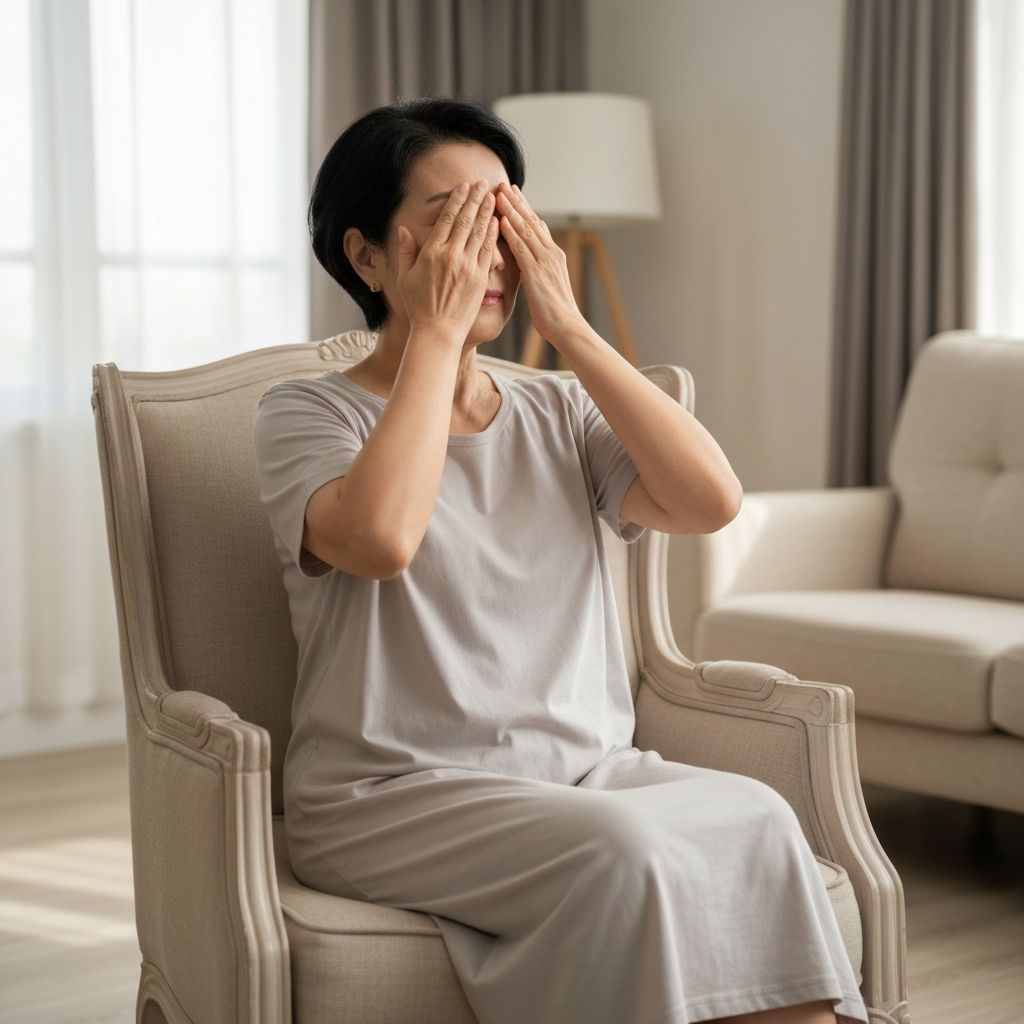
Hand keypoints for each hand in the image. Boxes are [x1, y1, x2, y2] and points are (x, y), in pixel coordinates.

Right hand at [395, 179, 498, 338]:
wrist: (438, 332)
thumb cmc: (419, 307)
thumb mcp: (405, 278)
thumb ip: (405, 251)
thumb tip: (403, 229)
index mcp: (431, 253)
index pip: (446, 219)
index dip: (457, 200)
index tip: (464, 187)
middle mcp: (450, 255)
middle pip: (465, 220)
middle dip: (475, 199)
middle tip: (483, 183)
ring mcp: (466, 266)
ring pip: (478, 231)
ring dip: (486, 210)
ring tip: (493, 195)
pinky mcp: (480, 278)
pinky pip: (488, 250)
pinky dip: (493, 233)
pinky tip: (497, 220)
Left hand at [495, 183, 584, 340]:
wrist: (567, 327)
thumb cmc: (555, 314)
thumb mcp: (546, 286)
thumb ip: (539, 271)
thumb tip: (530, 265)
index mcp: (553, 256)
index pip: (536, 226)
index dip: (524, 209)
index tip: (513, 194)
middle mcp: (551, 253)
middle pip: (531, 221)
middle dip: (517, 202)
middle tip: (503, 185)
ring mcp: (545, 261)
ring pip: (526, 229)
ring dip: (511, 210)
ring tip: (498, 193)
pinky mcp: (537, 272)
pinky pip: (521, 247)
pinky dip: (511, 232)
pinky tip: (501, 220)